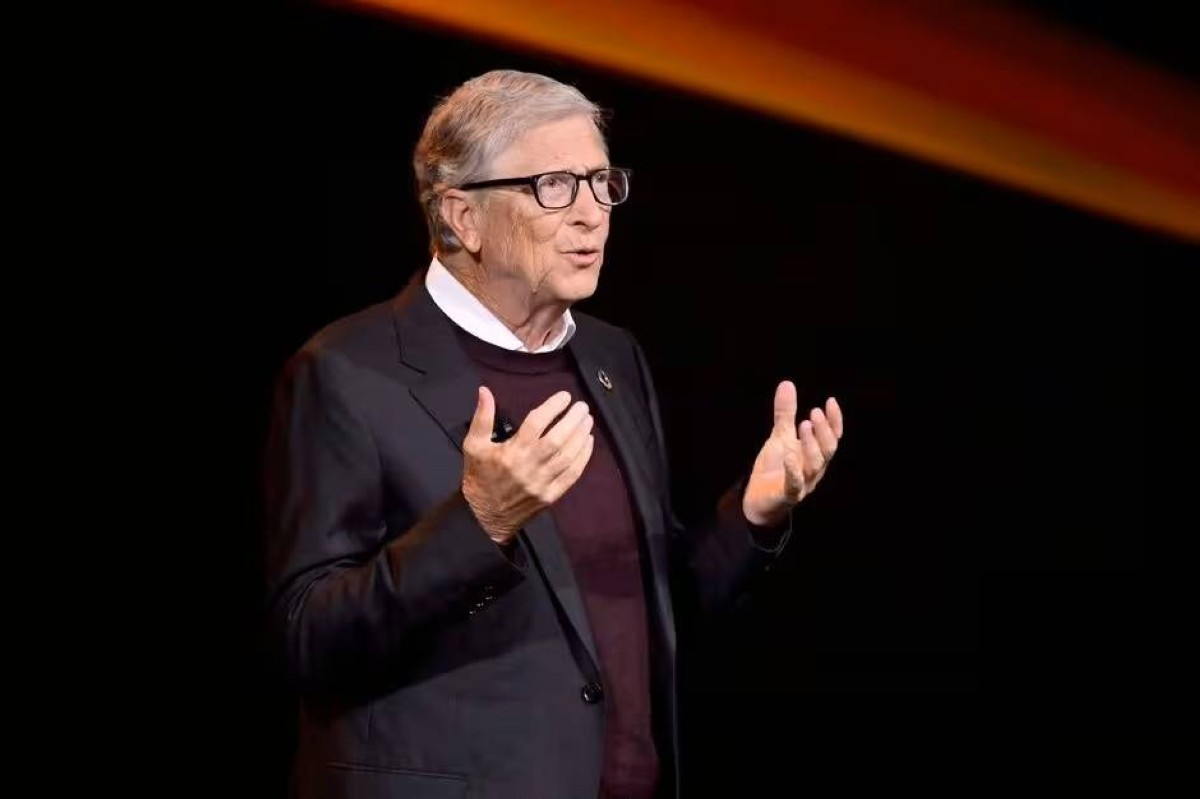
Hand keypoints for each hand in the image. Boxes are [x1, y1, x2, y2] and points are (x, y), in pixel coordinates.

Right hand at [462, 387, 595, 543]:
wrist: (484, 516)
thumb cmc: (479, 477)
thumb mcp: (474, 445)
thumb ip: (482, 417)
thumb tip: (484, 391)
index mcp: (511, 453)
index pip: (536, 424)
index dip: (552, 407)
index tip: (564, 396)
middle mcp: (528, 467)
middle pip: (557, 440)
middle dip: (573, 421)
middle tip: (582, 407)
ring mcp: (542, 483)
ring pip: (568, 457)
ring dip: (581, 437)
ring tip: (587, 421)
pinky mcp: (551, 496)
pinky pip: (572, 475)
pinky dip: (583, 458)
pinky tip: (588, 443)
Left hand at [742, 381, 843, 526]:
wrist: (758, 500)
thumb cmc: (775, 467)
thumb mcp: (780, 437)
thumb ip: (785, 414)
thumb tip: (787, 383)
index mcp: (816, 455)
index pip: (832, 437)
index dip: (834, 420)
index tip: (829, 401)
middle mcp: (814, 469)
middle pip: (827, 450)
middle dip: (823, 431)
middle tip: (814, 413)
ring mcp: (803, 483)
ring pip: (815, 465)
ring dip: (811, 445)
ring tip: (803, 425)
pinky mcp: (787, 495)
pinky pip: (794, 484)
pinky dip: (792, 469)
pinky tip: (787, 454)